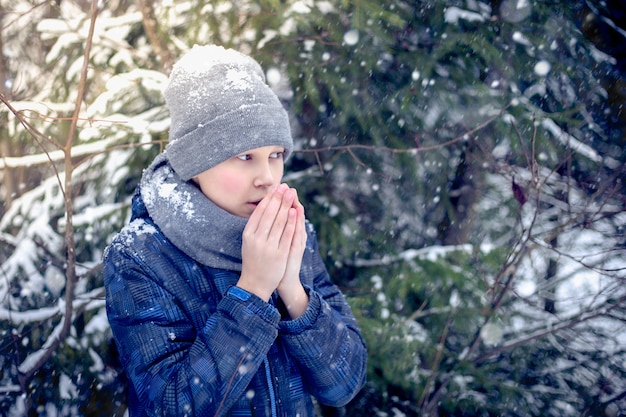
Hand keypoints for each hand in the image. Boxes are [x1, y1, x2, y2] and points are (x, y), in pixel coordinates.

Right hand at [238, 184, 296, 300]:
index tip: (276, 187)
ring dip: (285, 206)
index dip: (269, 199)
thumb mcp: (249, 242)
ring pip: (278, 222)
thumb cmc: (253, 260)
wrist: (255, 284)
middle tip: (285, 186)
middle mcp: (256, 239)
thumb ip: (255, 226)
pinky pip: (285, 235)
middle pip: (269, 214)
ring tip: (291, 194)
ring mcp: (267, 247)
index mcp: (248, 234)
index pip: (259, 212)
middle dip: (278, 198)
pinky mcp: (278, 254)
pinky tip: (294, 212)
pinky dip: (290, 222)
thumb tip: (264, 207)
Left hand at [277, 188, 308, 317]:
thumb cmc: (279, 263)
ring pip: (296, 221)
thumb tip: (274, 217)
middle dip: (290, 201)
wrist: (284, 282)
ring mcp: (297, 242)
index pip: (290, 214)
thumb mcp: (279, 245)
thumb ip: (279, 231)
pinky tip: (295, 211)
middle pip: (294, 215)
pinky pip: (297, 232)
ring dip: (295, 206)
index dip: (286, 202)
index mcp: (291, 235)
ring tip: (293, 193)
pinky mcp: (296, 250)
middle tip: (288, 186)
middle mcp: (296, 237)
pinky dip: (295, 221)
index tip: (282, 188)